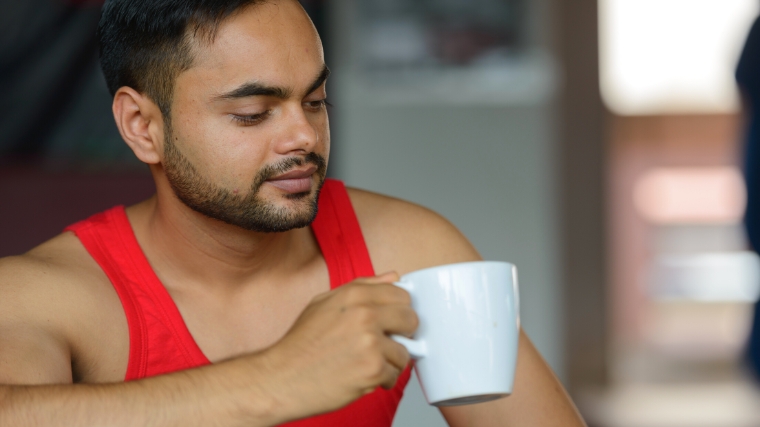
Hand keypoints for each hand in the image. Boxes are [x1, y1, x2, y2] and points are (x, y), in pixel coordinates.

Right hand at [257, 272, 417, 419]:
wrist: (281, 378)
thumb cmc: (301, 344)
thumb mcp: (324, 303)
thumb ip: (362, 286)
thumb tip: (394, 277)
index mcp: (354, 295)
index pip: (402, 294)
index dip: (398, 310)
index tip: (391, 321)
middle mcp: (364, 315)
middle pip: (411, 319)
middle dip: (402, 334)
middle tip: (383, 343)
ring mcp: (370, 342)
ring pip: (405, 351)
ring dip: (390, 361)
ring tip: (366, 362)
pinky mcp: (373, 369)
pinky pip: (395, 374)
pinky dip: (383, 380)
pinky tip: (363, 376)